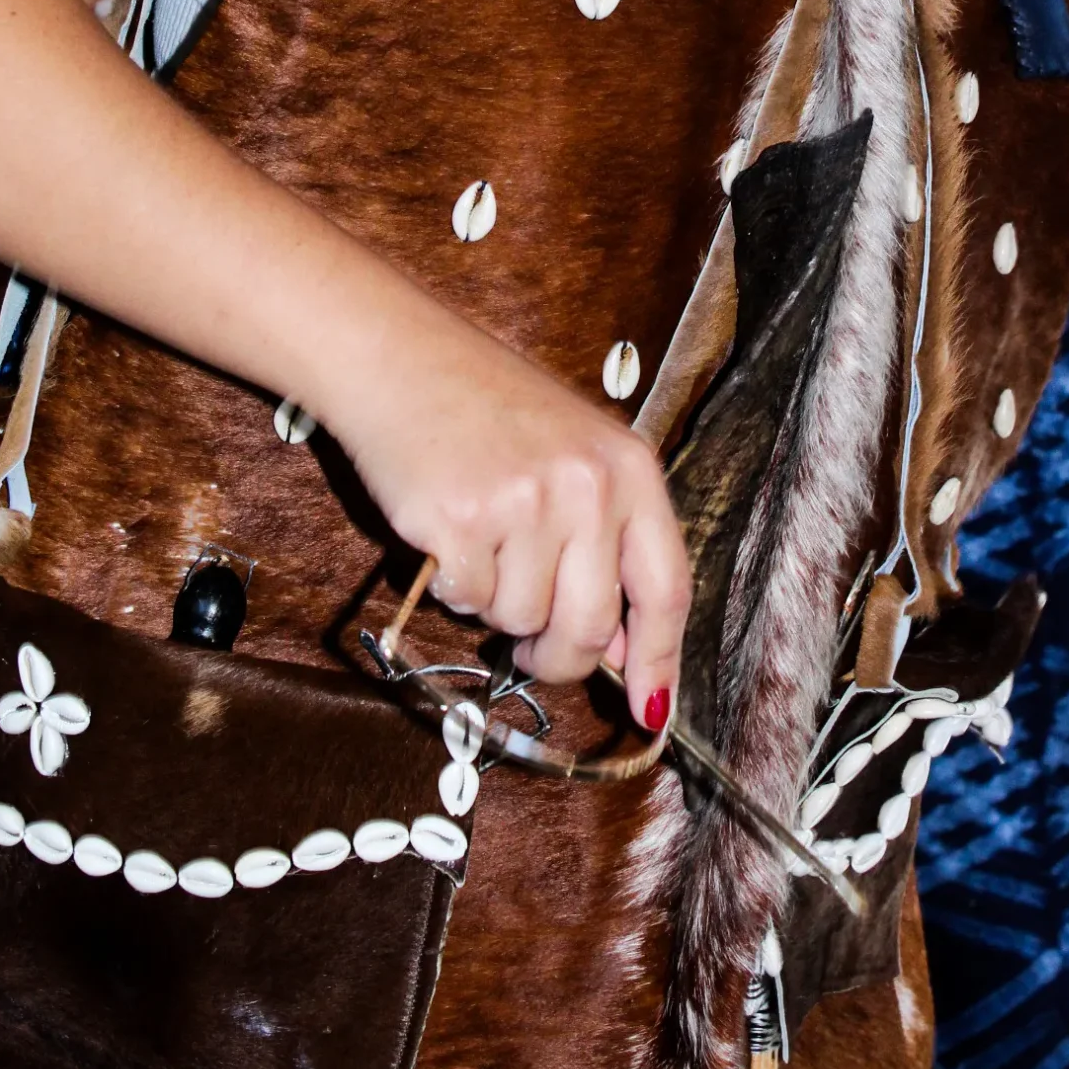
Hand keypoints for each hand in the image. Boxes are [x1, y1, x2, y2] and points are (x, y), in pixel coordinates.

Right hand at [321, 294, 689, 730]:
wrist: (403, 357)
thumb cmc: (491, 408)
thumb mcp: (578, 455)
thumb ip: (609, 540)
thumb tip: (622, 649)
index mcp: (630, 469)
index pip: (666, 589)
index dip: (660, 661)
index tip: (651, 711)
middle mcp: (589, 487)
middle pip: (591, 630)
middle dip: (557, 657)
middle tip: (530, 644)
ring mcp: (527, 504)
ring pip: (520, 621)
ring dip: (495, 604)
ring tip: (483, 537)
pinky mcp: (462, 522)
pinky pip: (467, 601)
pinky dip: (454, 583)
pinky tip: (449, 529)